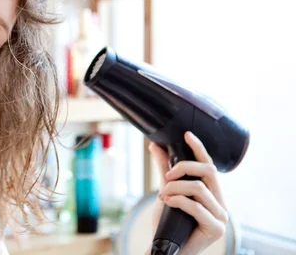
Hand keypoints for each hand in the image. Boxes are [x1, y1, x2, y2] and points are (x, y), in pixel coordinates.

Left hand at [149, 131, 227, 254]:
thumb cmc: (170, 222)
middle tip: (166, 176)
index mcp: (213, 193)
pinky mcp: (216, 229)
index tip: (186, 134)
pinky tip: (167, 202)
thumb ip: (164, 169)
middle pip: (208, 171)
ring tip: (163, 195)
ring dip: (175, 188)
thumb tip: (156, 145)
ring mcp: (221, 216)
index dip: (199, 148)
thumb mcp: (167, 190)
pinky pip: (196, 206)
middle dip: (184, 167)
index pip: (209, 165)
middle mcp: (221, 203)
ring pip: (199, 188)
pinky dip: (178, 200)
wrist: (167, 248)